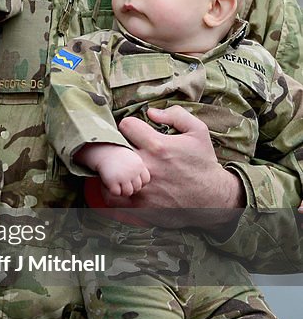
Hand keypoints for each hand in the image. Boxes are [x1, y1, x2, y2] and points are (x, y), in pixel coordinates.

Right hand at [78, 143, 150, 196]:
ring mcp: (123, 176)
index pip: (145, 180)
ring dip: (122, 190)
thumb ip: (138, 169)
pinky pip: (117, 192)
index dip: (139, 181)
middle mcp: (133, 171)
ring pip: (128, 192)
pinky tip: (110, 183)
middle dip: (130, 187)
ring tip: (117, 183)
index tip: (131, 178)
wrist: (102, 151)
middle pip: (137, 187)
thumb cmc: (117, 155)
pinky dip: (113, 190)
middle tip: (122, 181)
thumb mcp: (132, 157)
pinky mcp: (113, 180)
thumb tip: (143, 183)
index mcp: (139, 165)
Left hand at [109, 105, 244, 226]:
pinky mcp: (139, 206)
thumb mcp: (198, 131)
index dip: (129, 125)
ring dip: (110, 168)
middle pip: (113, 148)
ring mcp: (141, 188)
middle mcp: (148, 166)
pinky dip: (110, 190)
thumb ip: (176, 114)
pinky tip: (118, 184)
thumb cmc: (203, 163)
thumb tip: (150, 112)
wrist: (212, 198)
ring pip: (108, 174)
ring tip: (118, 166)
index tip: (134, 131)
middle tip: (122, 148)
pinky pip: (112, 198)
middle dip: (116, 145)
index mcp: (159, 146)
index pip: (126, 125)